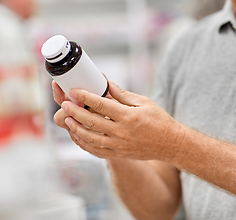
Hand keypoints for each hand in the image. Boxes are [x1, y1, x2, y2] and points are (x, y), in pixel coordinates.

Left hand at [57, 81, 184, 160]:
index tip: (74, 91)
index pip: (101, 104)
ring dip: (76, 128)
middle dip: (75, 111)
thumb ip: (122, 94)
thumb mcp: (143, 102)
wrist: (170, 143)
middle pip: (92, 121)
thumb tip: (106, 83)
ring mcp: (119, 145)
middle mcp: (122, 132)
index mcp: (128, 116)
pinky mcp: (119, 154)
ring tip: (67, 119)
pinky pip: (97, 151)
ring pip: (91, 138)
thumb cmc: (159, 120)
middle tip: (65, 103)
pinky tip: (78, 136)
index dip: (85, 96)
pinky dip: (85, 143)